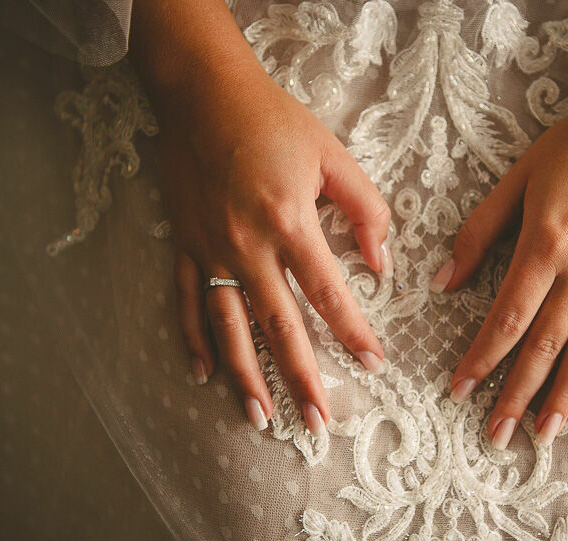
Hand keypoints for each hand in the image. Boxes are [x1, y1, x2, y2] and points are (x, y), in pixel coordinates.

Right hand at [159, 55, 390, 435]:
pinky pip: (186, 301)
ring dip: (245, 376)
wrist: (201, 92)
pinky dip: (193, 340)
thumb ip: (366, 210)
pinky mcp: (184, 244)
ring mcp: (209, 249)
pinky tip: (204, 375)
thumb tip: (383, 263)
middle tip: (318, 422)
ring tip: (262, 417)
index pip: (328, 294)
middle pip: (278, 326)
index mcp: (288, 222)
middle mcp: (246, 245)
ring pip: (228, 326)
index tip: (375, 365)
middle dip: (301, 378)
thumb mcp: (333, 156)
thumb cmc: (272, 120)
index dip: (354, 334)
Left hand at [432, 90, 567, 449]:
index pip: (506, 320)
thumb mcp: (517, 180)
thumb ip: (478, 233)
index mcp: (544, 247)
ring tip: (545, 434)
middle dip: (516, 395)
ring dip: (564, 396)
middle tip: (496, 435)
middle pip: (543, 347)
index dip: (481, 360)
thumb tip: (444, 282)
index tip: (459, 391)